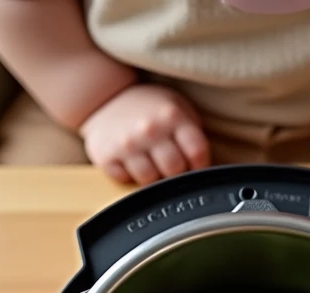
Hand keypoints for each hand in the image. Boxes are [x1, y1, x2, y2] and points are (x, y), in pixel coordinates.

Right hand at [80, 84, 210, 185]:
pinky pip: (125, 180)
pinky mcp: (106, 156)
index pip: (197, 152)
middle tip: (170, 165)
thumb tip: (206, 162)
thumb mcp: (176, 106)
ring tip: (150, 162)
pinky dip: (128, 175)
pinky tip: (130, 161)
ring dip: (152, 176)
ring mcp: (127, 144)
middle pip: (175, 170)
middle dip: (175, 172)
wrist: (103, 96)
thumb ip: (191, 131)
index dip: (200, 164)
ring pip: (150, 180)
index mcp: (172, 116)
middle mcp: (150, 129)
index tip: (195, 166)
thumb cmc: (146, 106)